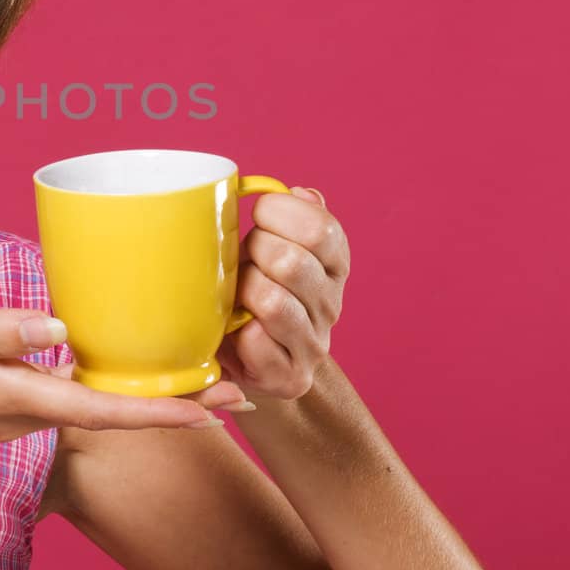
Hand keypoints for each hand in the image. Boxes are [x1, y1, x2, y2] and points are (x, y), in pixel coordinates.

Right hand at [0, 305, 251, 459]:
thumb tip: (56, 332)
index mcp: (11, 397)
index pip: (102, 411)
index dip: (163, 410)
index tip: (219, 404)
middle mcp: (21, 412)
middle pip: (113, 414)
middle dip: (176, 405)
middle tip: (241, 385)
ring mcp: (13, 410)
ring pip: (95, 408)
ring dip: (148, 397)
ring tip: (200, 370)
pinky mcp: (3, 398)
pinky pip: (70, 398)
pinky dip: (110, 387)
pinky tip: (123, 364)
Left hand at [219, 186, 350, 401]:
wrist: (250, 362)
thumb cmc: (250, 290)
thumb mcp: (270, 245)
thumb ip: (289, 215)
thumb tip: (302, 193)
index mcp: (333, 264)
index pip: (321, 227)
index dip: (278, 213)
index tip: (257, 216)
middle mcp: (332, 304)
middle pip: (292, 262)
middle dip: (253, 252)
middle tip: (241, 259)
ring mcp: (314, 343)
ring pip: (273, 302)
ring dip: (242, 292)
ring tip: (235, 294)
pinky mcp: (291, 376)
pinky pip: (256, 341)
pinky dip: (237, 331)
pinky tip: (235, 328)